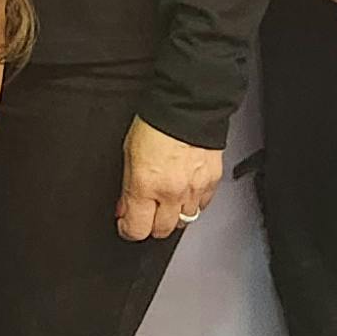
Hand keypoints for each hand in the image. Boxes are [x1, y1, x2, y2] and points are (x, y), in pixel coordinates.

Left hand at [117, 119, 223, 241]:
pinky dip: (193, 202)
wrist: (188, 104)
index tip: (126, 224)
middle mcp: (171, 192)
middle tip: (146, 213)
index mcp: (146, 185)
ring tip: (167, 201)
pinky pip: (203, 205)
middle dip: (151, 225)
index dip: (128, 230)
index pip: (137, 229)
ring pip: (185, 221)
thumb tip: (124, 207)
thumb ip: (127, 186)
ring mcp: (194, 188)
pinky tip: (186, 191)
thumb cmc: (156, 122)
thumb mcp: (128, 153)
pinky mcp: (212, 181)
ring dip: (174, 215)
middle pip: (162, 231)